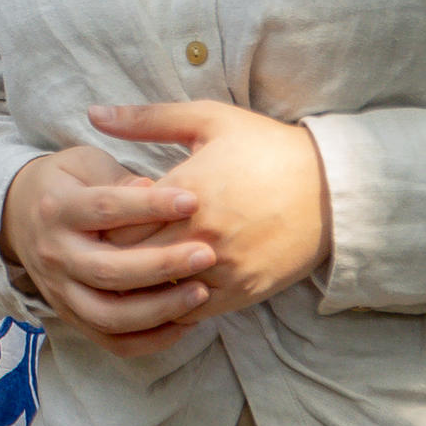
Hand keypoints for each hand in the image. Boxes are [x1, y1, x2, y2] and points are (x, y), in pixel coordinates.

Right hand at [0, 146, 208, 356]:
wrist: (18, 216)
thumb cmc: (67, 183)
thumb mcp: (85, 164)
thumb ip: (119, 178)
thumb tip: (155, 189)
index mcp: (58, 209)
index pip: (105, 209)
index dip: (150, 206)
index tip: (193, 202)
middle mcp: (55, 254)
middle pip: (108, 270)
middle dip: (162, 265)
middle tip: (206, 254)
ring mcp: (60, 291)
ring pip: (109, 315)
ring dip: (159, 309)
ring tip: (201, 293)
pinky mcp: (71, 317)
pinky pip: (111, 341)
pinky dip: (149, 340)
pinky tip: (185, 323)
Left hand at [88, 102, 331, 324]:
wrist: (332, 186)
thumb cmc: (266, 147)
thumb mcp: (207, 120)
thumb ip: (146, 119)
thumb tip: (93, 114)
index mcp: (186, 191)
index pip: (119, 222)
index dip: (101, 223)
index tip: (96, 218)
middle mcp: (202, 236)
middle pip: (132, 261)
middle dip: (113, 256)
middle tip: (99, 249)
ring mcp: (224, 269)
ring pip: (159, 292)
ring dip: (140, 285)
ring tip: (126, 272)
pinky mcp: (243, 292)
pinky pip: (192, 311)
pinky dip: (172, 304)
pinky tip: (162, 289)